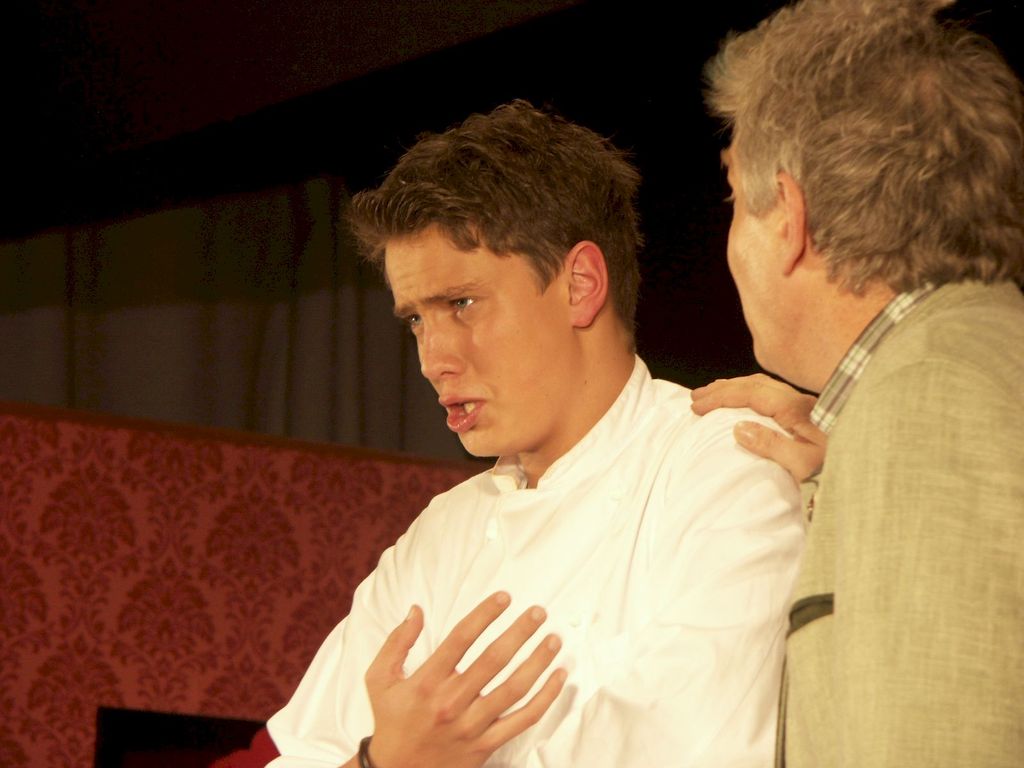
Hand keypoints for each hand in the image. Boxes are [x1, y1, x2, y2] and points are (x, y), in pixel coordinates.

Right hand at [363, 592, 566, 767]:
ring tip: (553, 639)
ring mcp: (471, 725)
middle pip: (493, 660)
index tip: (504, 597)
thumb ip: (396, 642)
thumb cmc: (391, 720)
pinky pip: (523, 720)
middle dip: (520, 632)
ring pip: (514, 689)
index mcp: (426, 682)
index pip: (460, 639)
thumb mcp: (379, 679)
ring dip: (538, 661)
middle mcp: (451, 702)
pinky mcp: (486, 744)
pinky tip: (559, 677)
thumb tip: (416, 610)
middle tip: (539, 612)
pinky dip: (545, 698)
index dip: (484, 615)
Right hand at [691, 374, 825, 482]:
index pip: (748, 393)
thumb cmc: (837, 463)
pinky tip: (744, 399)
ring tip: (712, 393)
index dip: (720, 397)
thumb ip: (770, 446)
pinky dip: (748, 390)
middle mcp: (796, 399)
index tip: (697, 406)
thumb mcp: (802, 463)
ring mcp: (802, 403)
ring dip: (733, 387)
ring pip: (761, 384)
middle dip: (721, 389)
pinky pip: (770, 391)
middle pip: (751, 384)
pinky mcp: (807, 410)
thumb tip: (738, 428)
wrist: (871, 454)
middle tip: (696, 398)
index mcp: (792, 408)